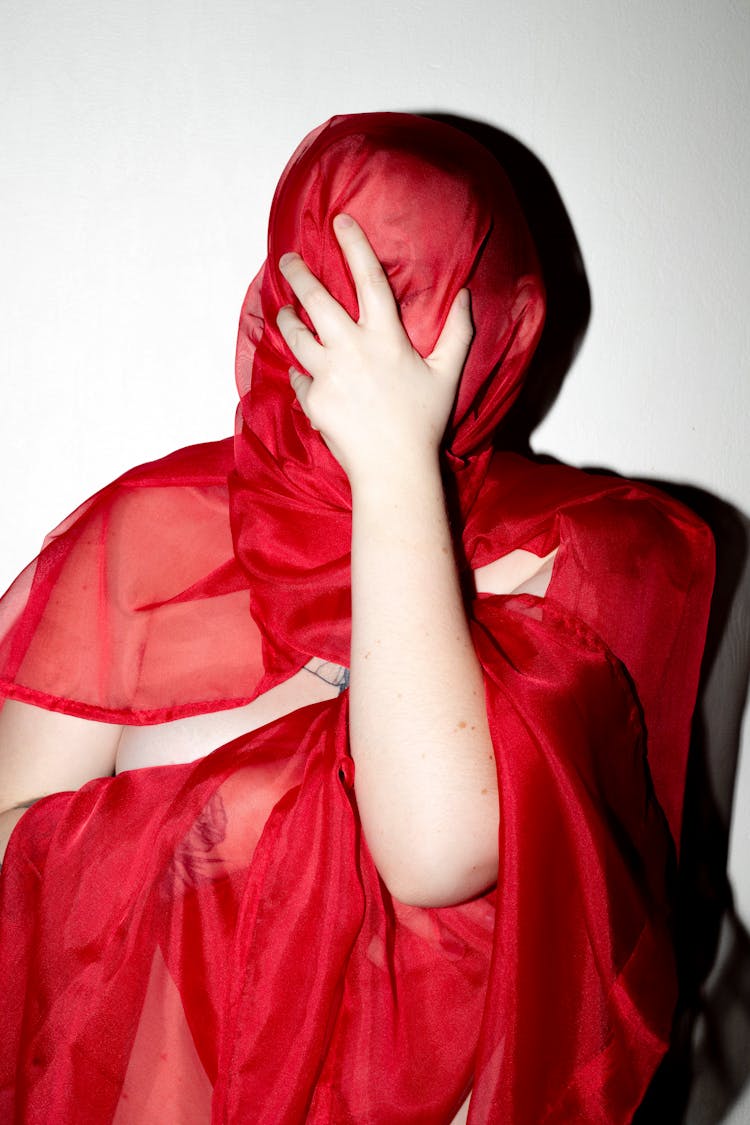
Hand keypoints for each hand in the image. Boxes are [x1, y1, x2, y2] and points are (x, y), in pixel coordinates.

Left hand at [276, 214, 472, 486]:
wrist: (393, 469)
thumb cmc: (423, 422)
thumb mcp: (447, 375)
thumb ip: (458, 333)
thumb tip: (466, 296)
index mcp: (386, 336)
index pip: (367, 277)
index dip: (353, 244)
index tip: (339, 221)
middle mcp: (351, 348)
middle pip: (315, 298)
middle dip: (297, 273)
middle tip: (288, 260)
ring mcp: (327, 373)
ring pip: (295, 334)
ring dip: (287, 318)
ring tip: (285, 311)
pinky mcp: (312, 399)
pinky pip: (299, 377)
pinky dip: (300, 373)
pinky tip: (302, 371)